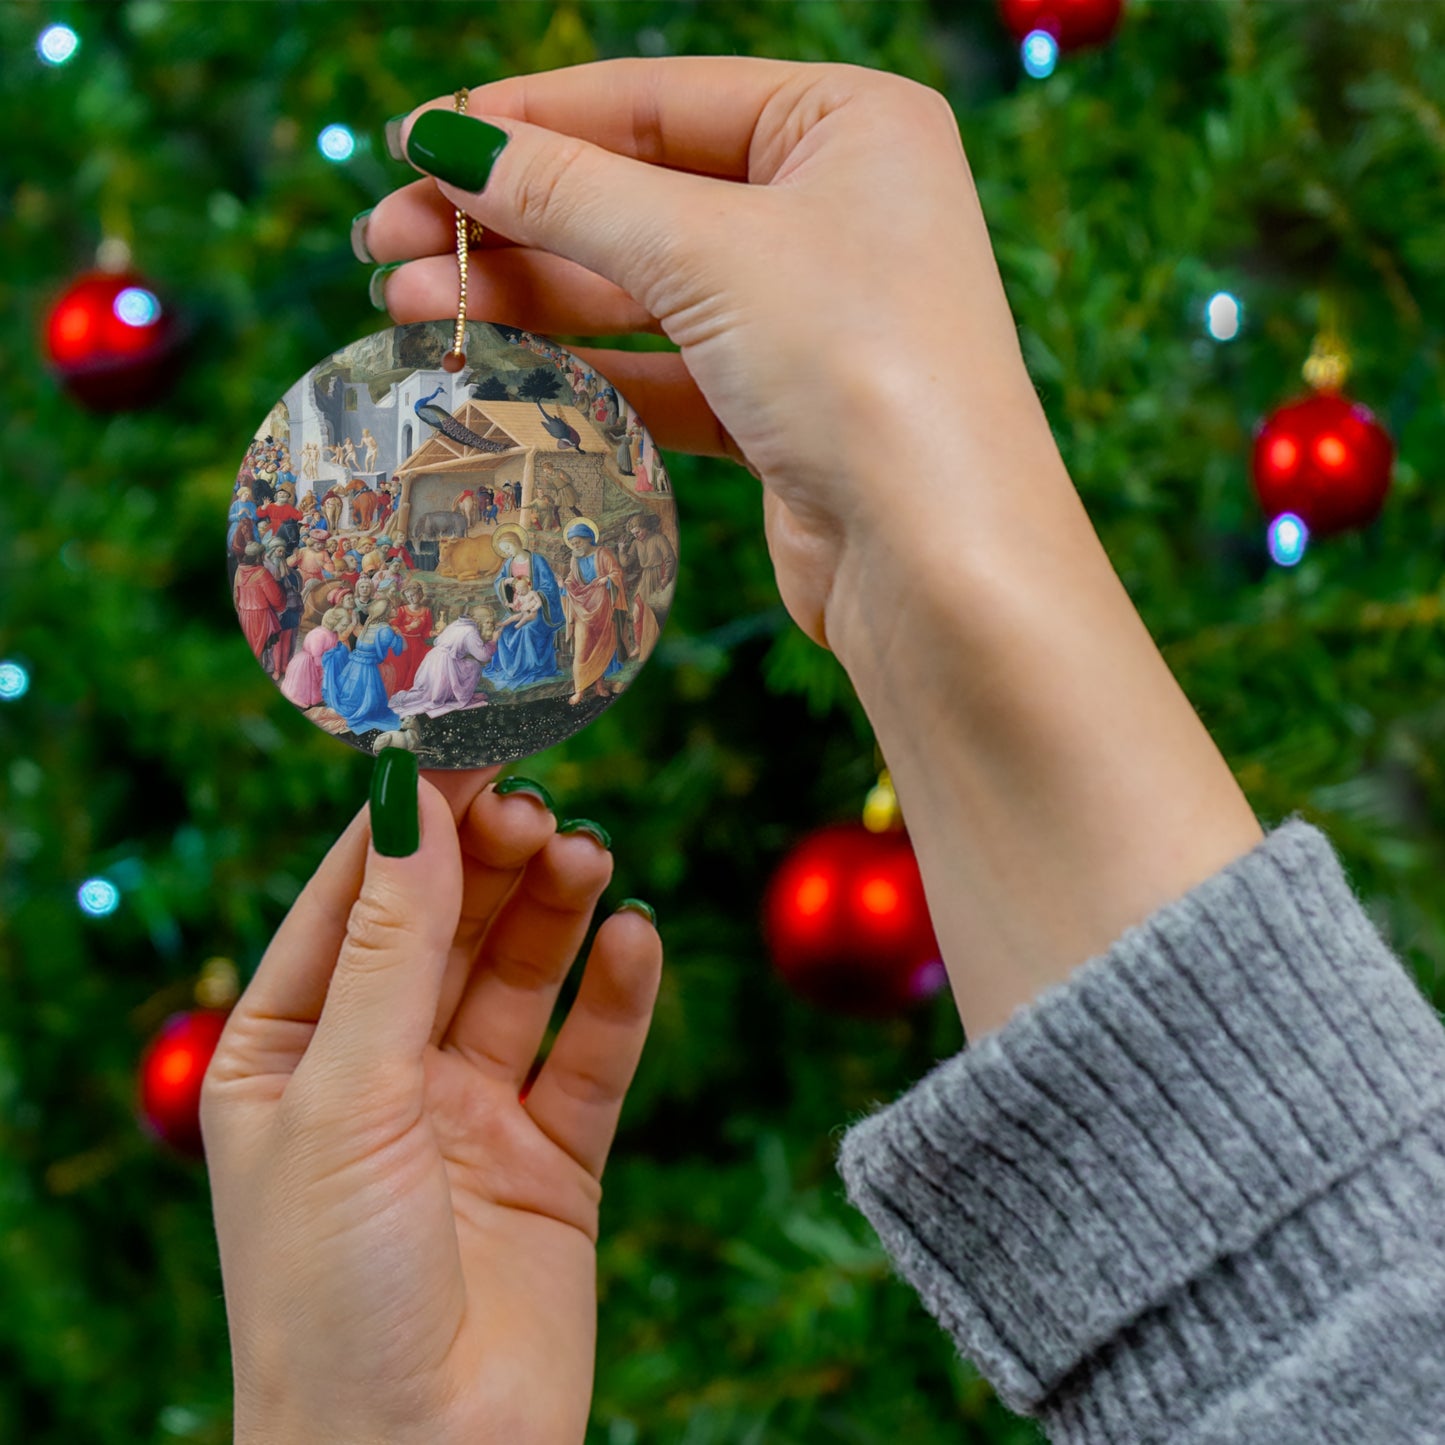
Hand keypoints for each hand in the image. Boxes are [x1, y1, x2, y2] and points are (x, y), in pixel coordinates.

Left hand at [201, 771, 661, 1444]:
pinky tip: (635, 941)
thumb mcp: (346, 1096)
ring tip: (589, 858)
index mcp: (289, 1052)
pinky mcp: (552, 1159)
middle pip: (447, 927)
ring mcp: (469, 1113)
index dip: (409, 822)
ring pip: (521, 977)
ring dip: (555, 911)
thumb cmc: (331, 1294)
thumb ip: (391, 946)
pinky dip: (618, 995)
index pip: (353, 900)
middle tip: (539, 809)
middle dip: (490, 863)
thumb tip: (411, 799)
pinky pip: (591, 1055)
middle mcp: (380, 1072)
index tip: (467, 745)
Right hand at [363, 57, 1056, 653]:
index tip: (414, 142)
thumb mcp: (707, 251)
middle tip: (386, 242)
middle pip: (638, 195)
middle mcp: (835, 209)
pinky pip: (664, 370)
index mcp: (847, 124)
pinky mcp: (783, 408)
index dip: (527, 120)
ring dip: (527, 296)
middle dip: (510, 218)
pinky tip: (495, 368)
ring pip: (641, 289)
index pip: (656, 99)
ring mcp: (810, 314)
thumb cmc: (858, 367)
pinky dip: (583, 370)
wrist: (939, 561)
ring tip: (407, 305)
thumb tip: (447, 141)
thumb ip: (571, 193)